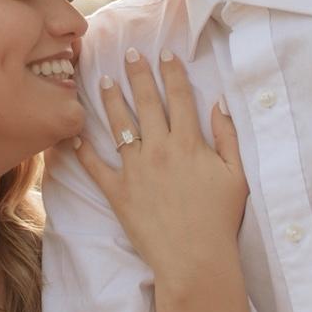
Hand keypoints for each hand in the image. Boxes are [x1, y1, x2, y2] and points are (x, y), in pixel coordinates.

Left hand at [73, 49, 246, 292]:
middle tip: (128, 53)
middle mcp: (159, 148)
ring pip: (119, 125)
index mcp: (189, 142)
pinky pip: (95, 166)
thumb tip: (219, 102)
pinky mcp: (118, 192)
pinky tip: (74, 134)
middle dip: (138, 74)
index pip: (179, 96)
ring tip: (102, 80)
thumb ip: (229, 136)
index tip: (164, 52)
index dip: (172, 71)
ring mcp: (135, 169)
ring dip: (110, 100)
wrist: (194, 259)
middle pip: (146, 102)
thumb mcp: (237, 174)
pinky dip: (82, 150)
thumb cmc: (220, 218)